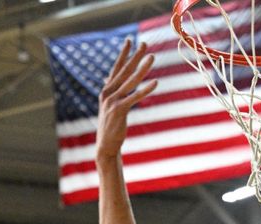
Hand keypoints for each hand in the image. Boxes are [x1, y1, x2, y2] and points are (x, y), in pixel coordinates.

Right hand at [96, 39, 157, 160]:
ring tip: (152, 58)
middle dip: (135, 56)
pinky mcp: (119, 111)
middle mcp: (107, 94)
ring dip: (142, 68)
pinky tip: (155, 82)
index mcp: (106, 91)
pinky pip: (134, 97)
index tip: (129, 40)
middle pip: (124, 71)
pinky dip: (145, 90)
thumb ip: (110, 92)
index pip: (116, 68)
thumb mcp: (108, 106)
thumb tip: (107, 80)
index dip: (123, 54)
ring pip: (130, 81)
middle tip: (144, 44)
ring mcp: (112, 101)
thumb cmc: (110, 126)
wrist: (105, 145)